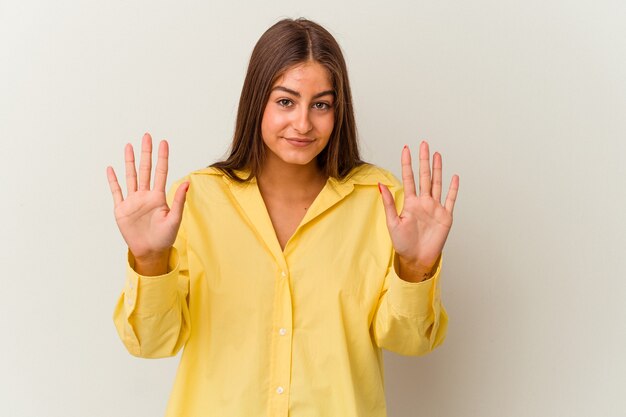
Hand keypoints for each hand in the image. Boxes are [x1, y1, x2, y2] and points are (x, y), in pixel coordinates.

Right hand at [106, 133, 188, 262]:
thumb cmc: (165, 237)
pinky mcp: (121, 209)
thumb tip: (188, 182)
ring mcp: (133, 201)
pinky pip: (116, 192)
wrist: (150, 251)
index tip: (163, 142)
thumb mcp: (174, 219)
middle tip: (147, 136)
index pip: (161, 172)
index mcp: (158, 197)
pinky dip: (113, 181)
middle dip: (146, 153)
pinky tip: (111, 169)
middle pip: (145, 170)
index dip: (162, 157)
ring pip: (131, 177)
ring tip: (129, 146)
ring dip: (130, 162)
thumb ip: (179, 200)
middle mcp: (145, 195)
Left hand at [379, 141, 458, 281]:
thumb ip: (388, 203)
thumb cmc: (403, 243)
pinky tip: (454, 177)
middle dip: (424, 160)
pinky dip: (453, 189)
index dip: (407, 163)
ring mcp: (435, 208)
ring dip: (438, 169)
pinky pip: (451, 200)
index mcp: (410, 203)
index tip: (406, 149)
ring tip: (437, 154)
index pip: (409, 178)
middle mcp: (423, 202)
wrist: (417, 259)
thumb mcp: (392, 222)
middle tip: (424, 144)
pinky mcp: (445, 216)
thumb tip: (381, 185)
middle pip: (424, 176)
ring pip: (437, 184)